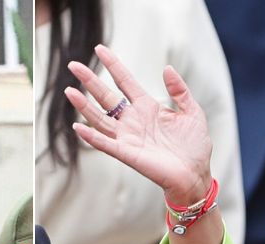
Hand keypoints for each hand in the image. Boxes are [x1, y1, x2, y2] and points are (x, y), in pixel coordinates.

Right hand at [65, 45, 213, 206]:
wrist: (196, 174)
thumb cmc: (195, 146)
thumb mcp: (192, 111)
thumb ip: (180, 91)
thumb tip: (167, 68)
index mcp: (148, 107)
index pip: (125, 81)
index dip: (113, 65)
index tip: (99, 48)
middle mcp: (134, 120)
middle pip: (107, 97)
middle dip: (90, 80)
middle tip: (73, 64)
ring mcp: (128, 137)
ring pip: (100, 118)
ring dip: (84, 106)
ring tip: (69, 91)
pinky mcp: (128, 154)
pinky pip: (106, 144)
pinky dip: (91, 136)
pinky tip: (78, 126)